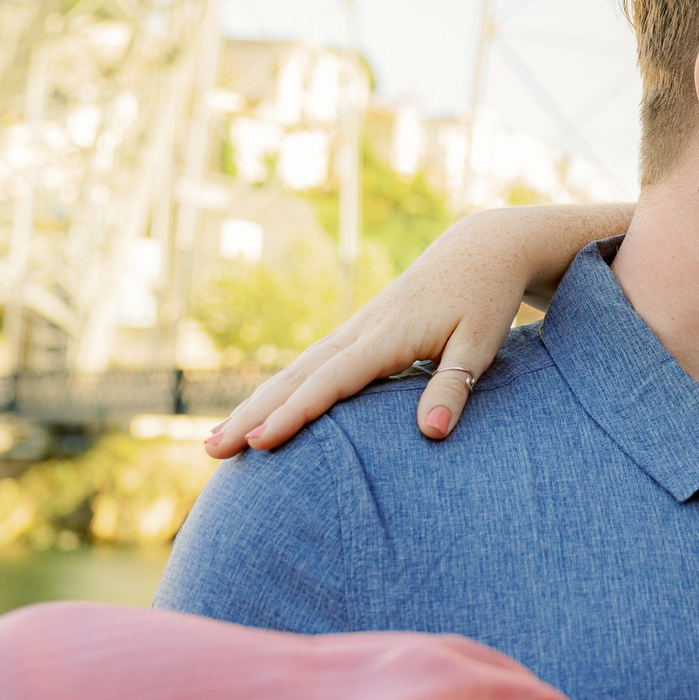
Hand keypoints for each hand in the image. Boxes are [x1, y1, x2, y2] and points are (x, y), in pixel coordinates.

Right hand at [204, 202, 631, 455]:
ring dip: (256, 405)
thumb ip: (454, 386)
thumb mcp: (481, 343)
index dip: (295, 413)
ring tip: (218, 441)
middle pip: (297, 377)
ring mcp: (355, 330)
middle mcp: (360, 332)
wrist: (481, 249)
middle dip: (254, 414)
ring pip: (296, 371)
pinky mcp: (359, 333)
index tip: (261, 443)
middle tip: (213, 450)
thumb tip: (432, 434)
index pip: (332, 381)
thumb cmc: (485, 299)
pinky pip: (310, 366)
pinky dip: (280, 391)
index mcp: (386, 336)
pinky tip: (259, 414)